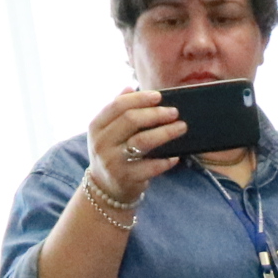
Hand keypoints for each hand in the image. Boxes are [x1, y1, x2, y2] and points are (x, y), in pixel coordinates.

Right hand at [85, 88, 187, 204]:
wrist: (105, 189)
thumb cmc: (112, 152)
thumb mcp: (107, 131)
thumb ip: (117, 110)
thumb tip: (129, 88)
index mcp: (97, 127)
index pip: (118, 105)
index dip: (140, 98)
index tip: (159, 96)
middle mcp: (102, 143)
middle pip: (131, 120)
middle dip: (156, 114)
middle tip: (174, 112)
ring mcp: (113, 162)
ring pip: (142, 141)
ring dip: (165, 132)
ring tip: (181, 127)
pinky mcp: (126, 178)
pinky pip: (150, 167)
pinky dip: (165, 161)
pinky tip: (175, 156)